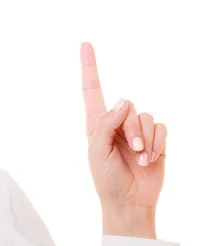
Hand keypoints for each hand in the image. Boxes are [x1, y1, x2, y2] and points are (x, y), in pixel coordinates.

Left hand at [80, 42, 166, 237]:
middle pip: (126, 105)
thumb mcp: (97, 151)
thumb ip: (106, 123)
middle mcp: (116, 122)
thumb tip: (122, 101)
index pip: (92, 90)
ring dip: (144, 138)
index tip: (85, 44)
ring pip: (145, 116)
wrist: (129, 201)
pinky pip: (161, 126)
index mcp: (96, 123)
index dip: (89, 67)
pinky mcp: (155, 138)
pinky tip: (152, 158)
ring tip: (140, 158)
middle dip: (130, 128)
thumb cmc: (106, 178)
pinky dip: (158, 142)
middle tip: (131, 150)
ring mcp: (137, 130)